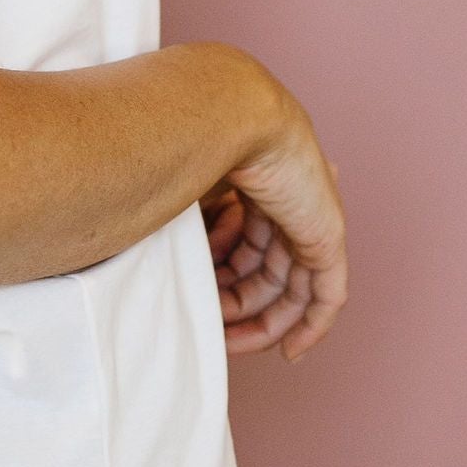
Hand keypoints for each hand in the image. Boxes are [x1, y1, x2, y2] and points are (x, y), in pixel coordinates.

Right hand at [203, 112, 346, 363]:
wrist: (225, 114)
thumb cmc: (189, 140)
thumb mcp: (179, 195)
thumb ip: (179, 227)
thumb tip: (139, 257)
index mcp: (254, 188)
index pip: (245, 249)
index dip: (221, 283)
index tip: (197, 307)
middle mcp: (286, 204)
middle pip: (267, 273)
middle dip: (236, 309)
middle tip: (210, 333)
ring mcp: (309, 219)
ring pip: (292, 289)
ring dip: (262, 323)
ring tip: (229, 344)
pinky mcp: (326, 236)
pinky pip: (327, 295)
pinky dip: (312, 326)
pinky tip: (292, 352)